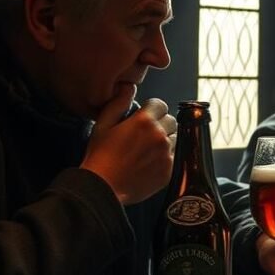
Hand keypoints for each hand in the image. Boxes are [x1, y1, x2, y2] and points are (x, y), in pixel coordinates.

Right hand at [81, 85, 173, 204]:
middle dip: (160, 123)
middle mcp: (159, 135)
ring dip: (164, 140)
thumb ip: (119, 102)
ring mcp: (166, 153)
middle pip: (171, 120)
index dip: (151, 109)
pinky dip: (164, 157)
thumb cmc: (99, 156)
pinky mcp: (169, 169)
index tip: (143, 117)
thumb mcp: (103, 125)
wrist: (102, 187)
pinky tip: (148, 162)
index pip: (160, 104)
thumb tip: (129, 87)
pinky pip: (174, 156)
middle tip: (144, 134)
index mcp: (144, 121)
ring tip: (145, 149)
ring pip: (174, 137)